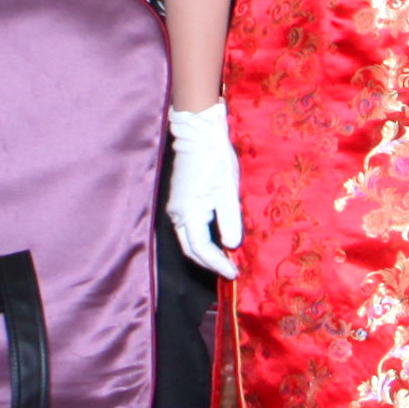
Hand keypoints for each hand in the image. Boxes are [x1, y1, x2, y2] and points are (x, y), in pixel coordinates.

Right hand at [166, 101, 244, 276]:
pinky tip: (216, 239)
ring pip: (188, 238)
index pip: (201, 250)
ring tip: (225, 259)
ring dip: (205, 251)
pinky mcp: (179, 200)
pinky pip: (189, 227)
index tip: (233, 274)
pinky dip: (202, 237)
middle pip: (191, 248)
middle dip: (210, 262)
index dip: (217, 264)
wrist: (198, 133)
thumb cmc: (215, 159)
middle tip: (230, 270)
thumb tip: (232, 245)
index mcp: (188, 213)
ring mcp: (175, 207)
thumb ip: (229, 220)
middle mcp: (176, 214)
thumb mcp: (228, 190)